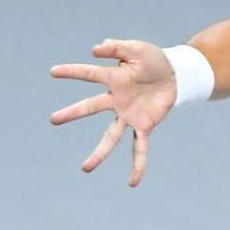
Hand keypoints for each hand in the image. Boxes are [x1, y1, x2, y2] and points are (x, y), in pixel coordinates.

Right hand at [50, 39, 177, 186]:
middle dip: (73, 113)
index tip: (53, 72)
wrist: (176, 75)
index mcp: (114, 78)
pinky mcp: (145, 126)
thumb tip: (94, 50)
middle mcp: (117, 100)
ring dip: (99, 153)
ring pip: (110, 137)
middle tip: (53, 119)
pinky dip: (138, 165)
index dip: (72, 71)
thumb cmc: (154, 60)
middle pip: (91, 107)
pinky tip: (132, 182)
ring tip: (85, 169)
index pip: (90, 74)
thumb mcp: (137, 48)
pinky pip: (140, 148)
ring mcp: (129, 115)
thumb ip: (117, 47)